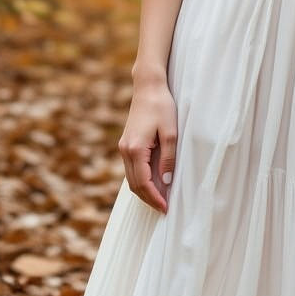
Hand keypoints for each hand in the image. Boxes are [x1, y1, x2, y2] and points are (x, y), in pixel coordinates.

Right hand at [118, 80, 177, 213]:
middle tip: (164, 208)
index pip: (143, 183)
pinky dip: (141, 179)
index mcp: (135, 149)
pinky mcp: (127, 143)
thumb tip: (166, 182)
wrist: (148, 86)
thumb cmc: (161, 106)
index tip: (166, 208)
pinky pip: (132, 168)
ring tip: (161, 198)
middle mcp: (125, 150)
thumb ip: (168, 158)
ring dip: (145, 190)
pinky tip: (154, 182)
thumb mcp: (170, 132)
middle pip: (134, 185)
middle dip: (149, 199)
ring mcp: (124, 147)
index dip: (155, 198)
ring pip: (132, 178)